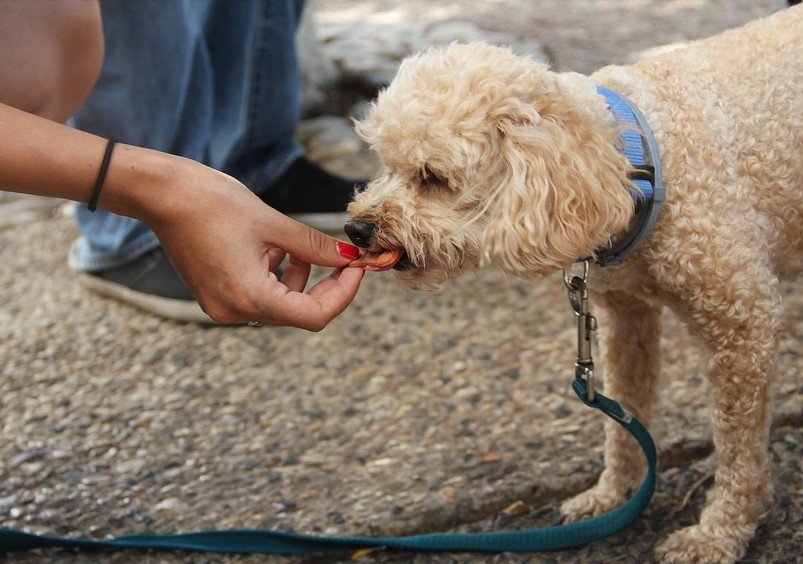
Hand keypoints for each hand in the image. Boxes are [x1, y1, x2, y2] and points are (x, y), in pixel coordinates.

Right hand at [131, 151, 363, 329]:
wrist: (162, 195)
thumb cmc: (213, 202)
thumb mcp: (274, 224)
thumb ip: (315, 246)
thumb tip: (350, 257)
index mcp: (250, 297)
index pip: (315, 316)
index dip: (343, 294)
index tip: (357, 268)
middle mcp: (234, 311)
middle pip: (298, 312)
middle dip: (326, 285)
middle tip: (344, 258)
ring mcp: (222, 307)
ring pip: (280, 304)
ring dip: (300, 279)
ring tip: (295, 245)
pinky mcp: (215, 296)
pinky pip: (259, 296)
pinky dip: (277, 277)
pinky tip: (273, 249)